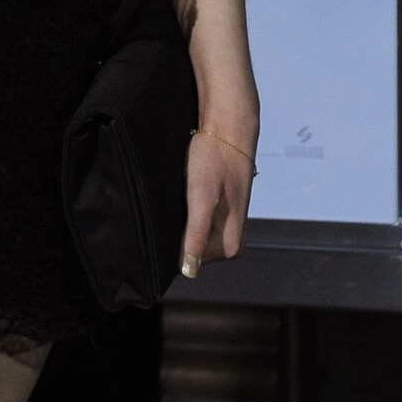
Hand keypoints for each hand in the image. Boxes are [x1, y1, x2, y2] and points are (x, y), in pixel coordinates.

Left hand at [178, 125, 256, 279]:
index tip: (170, 219)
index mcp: (230, 245)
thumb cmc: (215, 159)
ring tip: (181, 196)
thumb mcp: (202, 197)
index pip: (189, 263)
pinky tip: (183, 195)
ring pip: (191, 234)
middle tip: (177, 203)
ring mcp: (225, 227)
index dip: (174, 243)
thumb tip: (189, 271)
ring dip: (181, 219)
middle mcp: (231, 241)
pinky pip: (195, 222)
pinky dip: (186, 211)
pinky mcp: (218, 213)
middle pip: (191, 250)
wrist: (228, 130)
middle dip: (178, 231)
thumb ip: (196, 235)